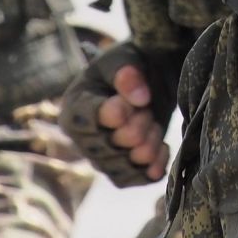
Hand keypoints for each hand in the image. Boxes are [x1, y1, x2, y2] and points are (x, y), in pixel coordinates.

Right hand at [59, 41, 175, 183]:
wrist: (150, 80)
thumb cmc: (130, 67)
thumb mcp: (125, 58)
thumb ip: (126, 73)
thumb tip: (138, 97)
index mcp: (74, 109)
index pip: (88, 121)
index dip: (116, 113)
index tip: (136, 101)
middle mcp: (82, 139)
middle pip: (110, 147)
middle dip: (137, 127)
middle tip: (146, 109)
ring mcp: (102, 159)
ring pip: (125, 166)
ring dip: (148, 145)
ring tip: (154, 124)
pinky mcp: (124, 171)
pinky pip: (138, 179)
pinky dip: (155, 165)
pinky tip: (163, 145)